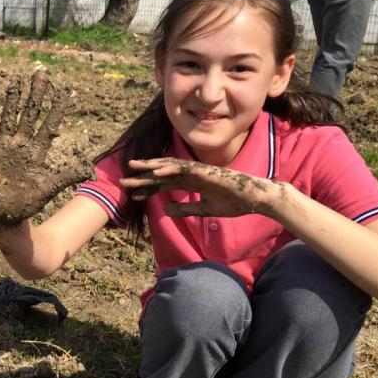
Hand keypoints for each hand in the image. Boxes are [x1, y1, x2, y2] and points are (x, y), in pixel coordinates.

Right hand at [0, 71, 89, 225]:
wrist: (8, 213)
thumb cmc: (29, 201)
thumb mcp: (50, 187)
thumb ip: (68, 176)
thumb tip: (91, 172)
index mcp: (37, 151)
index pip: (49, 124)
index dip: (57, 108)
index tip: (65, 91)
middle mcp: (21, 144)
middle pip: (30, 114)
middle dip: (35, 95)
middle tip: (41, 75)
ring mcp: (4, 147)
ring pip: (9, 117)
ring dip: (12, 100)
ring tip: (16, 82)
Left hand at [119, 158, 282, 216]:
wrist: (254, 199)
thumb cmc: (233, 203)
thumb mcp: (204, 210)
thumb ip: (185, 210)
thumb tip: (165, 211)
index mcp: (191, 183)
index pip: (164, 185)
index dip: (148, 189)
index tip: (132, 195)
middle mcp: (191, 175)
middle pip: (162, 174)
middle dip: (142, 176)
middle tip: (123, 179)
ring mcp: (198, 171)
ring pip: (170, 167)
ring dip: (151, 166)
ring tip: (134, 166)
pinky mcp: (206, 171)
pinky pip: (185, 168)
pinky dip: (170, 168)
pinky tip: (156, 170)